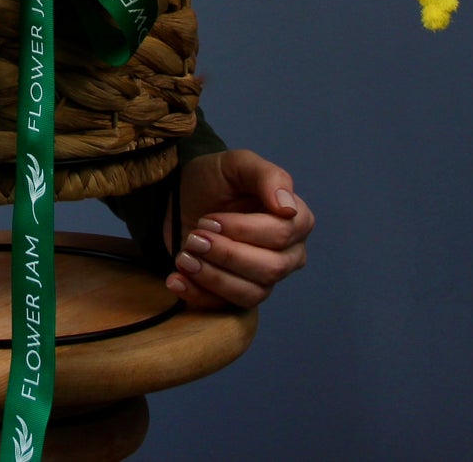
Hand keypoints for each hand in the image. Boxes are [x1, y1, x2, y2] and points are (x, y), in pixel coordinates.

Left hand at [164, 149, 313, 309]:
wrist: (180, 197)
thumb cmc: (214, 180)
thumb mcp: (236, 164)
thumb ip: (267, 175)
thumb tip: (288, 206)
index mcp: (295, 219)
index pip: (283, 234)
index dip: (244, 230)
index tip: (210, 220)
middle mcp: (287, 253)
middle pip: (270, 268)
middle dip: (226, 253)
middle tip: (195, 236)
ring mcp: (264, 277)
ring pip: (251, 293)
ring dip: (213, 276)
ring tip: (184, 257)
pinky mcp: (238, 294)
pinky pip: (227, 308)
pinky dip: (199, 295)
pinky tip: (177, 278)